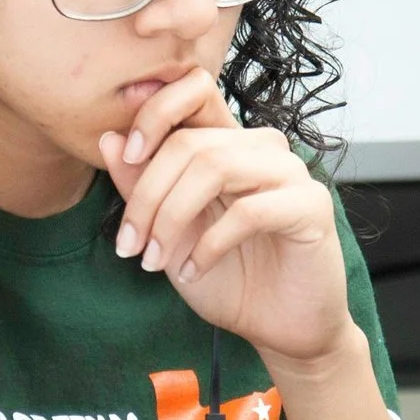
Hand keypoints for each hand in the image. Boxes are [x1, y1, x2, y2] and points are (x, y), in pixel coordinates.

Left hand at [102, 68, 353, 367]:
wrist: (277, 328)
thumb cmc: (226, 277)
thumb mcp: (168, 233)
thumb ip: (141, 185)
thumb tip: (107, 139)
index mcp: (229, 144)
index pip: (194, 92)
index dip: (154, 112)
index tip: (126, 155)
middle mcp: (262, 149)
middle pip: (191, 142)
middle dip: (147, 195)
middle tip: (129, 245)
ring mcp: (291, 174)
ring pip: (216, 167)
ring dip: (172, 218)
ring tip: (154, 260)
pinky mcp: (311, 207)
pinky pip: (249, 212)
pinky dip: (209, 245)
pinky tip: (193, 271)